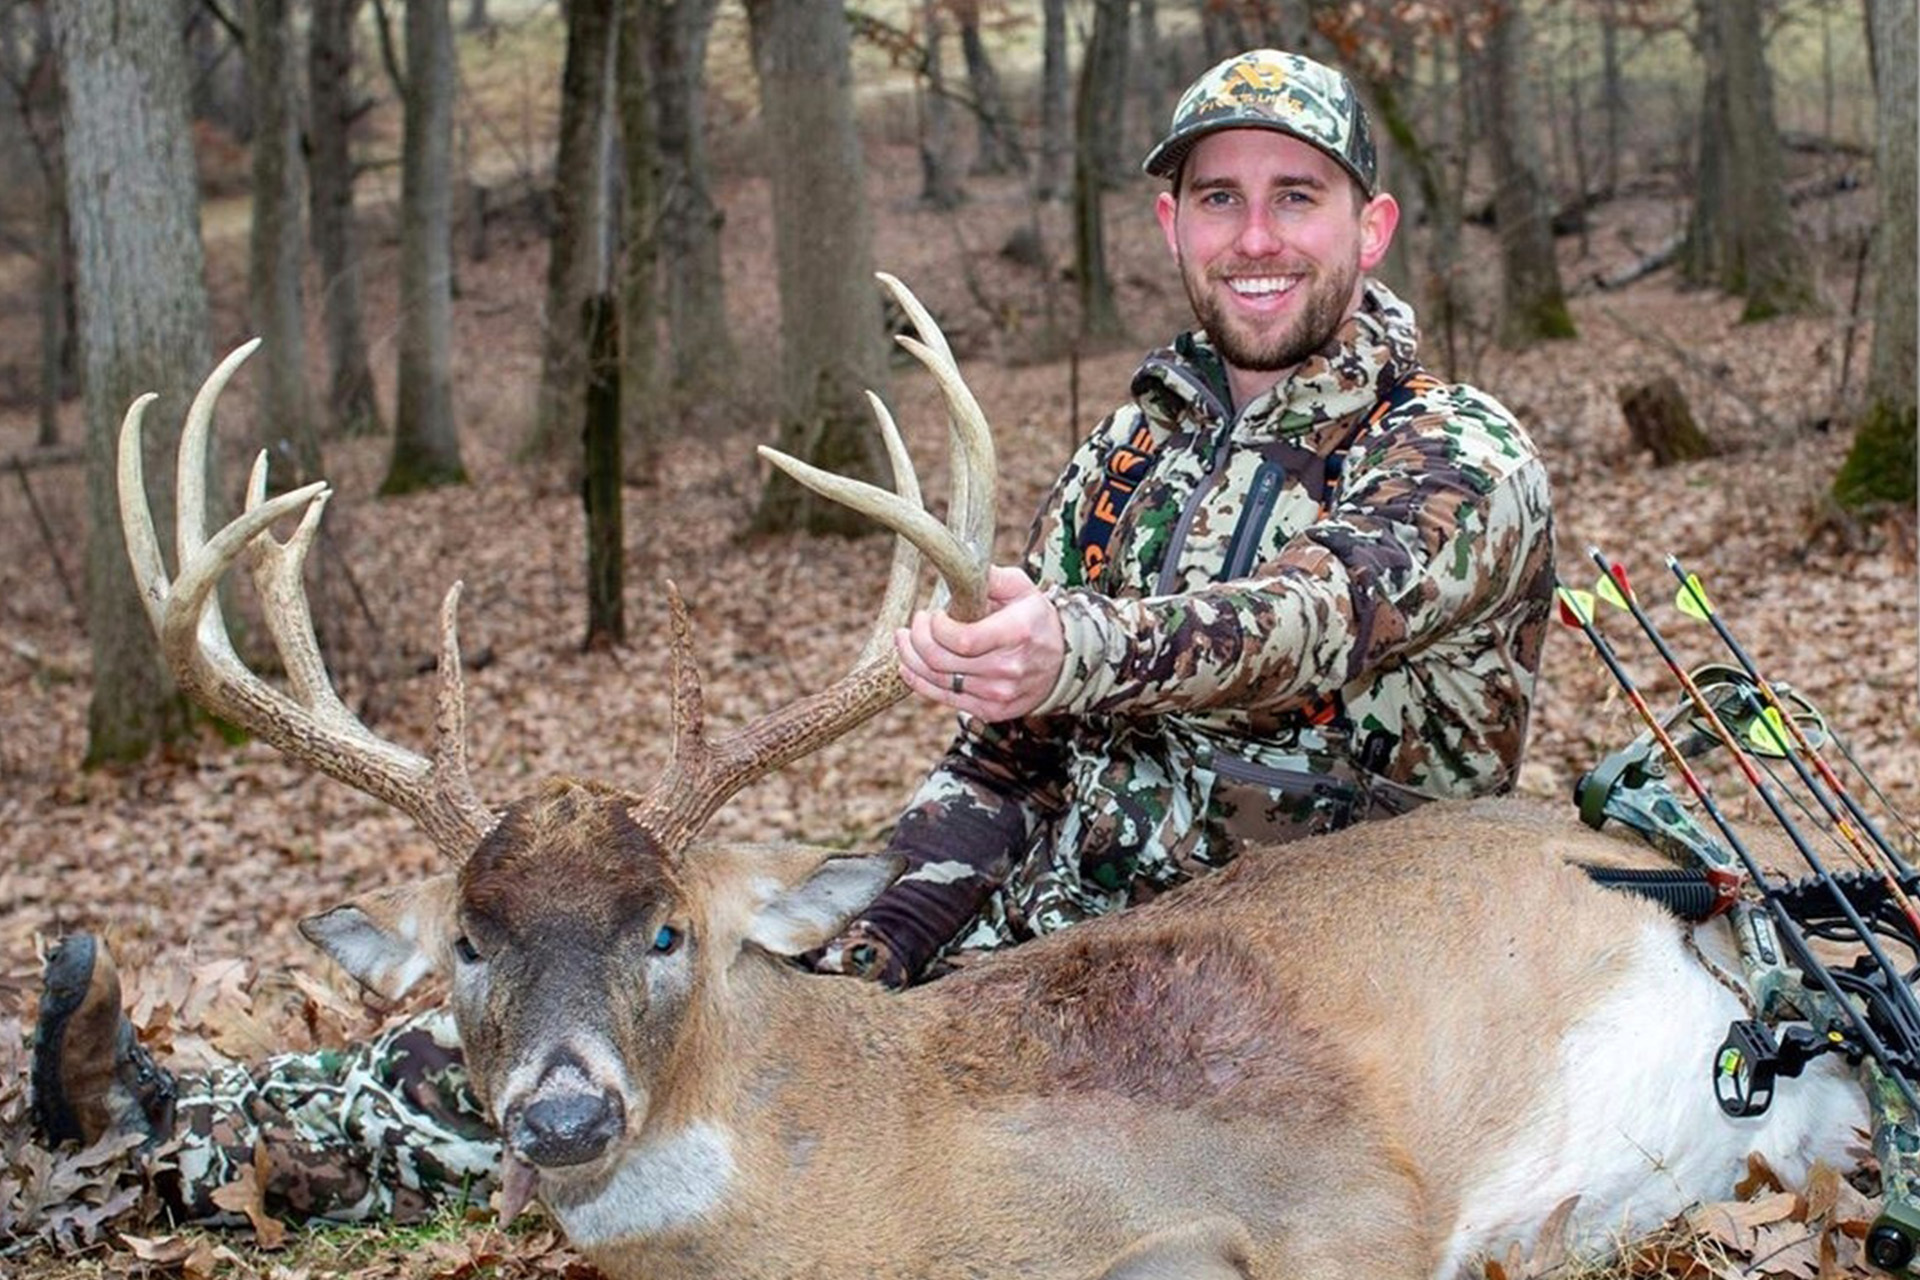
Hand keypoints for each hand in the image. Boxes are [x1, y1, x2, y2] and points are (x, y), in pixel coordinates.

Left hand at [895, 566, 1064, 721]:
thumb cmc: (1035, 619)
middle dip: (917, 639)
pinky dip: (920, 682)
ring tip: (904, 640)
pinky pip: (945, 699)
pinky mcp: (992, 710)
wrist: (1064, 662)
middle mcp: (1008, 668)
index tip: (931, 614)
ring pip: (939, 680)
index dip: (935, 628)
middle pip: (943, 661)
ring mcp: (1000, 694)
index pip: (962, 640)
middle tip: (914, 623)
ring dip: (912, 659)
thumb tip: (960, 564)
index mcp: (1016, 633)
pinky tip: (908, 665)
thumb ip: (991, 577)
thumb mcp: (1022, 588)